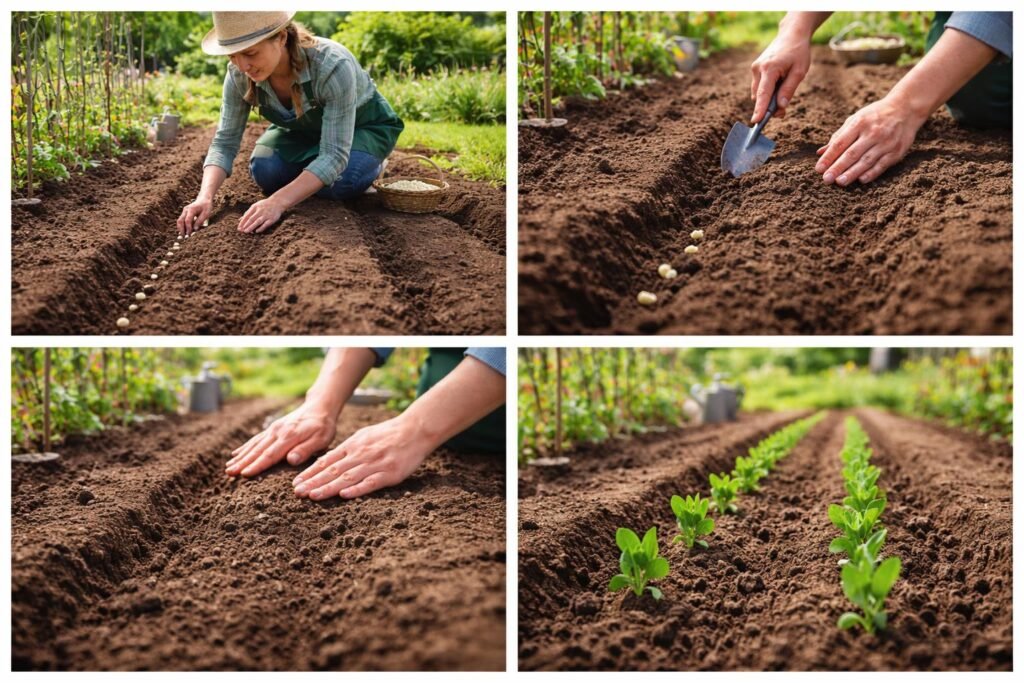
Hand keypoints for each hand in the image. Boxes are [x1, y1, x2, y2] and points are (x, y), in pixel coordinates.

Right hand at [177, 197, 211, 236]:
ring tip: (183, 236)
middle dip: (181, 230)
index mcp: (191, 209)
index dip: (188, 228)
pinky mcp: (185, 213)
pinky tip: (184, 232)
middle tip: (184, 238)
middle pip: (180, 221)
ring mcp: (184, 211)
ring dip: (180, 229)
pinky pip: (181, 220)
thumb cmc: (206, 206)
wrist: (204, 199)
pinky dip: (182, 226)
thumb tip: (195, 229)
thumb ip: (200, 221)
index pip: (187, 220)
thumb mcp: (206, 214)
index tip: (189, 235)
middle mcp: (186, 210)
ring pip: (179, 221)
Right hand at [225, 403, 336, 476]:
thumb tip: (291, 460)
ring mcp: (273, 430)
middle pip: (258, 450)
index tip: (244, 474)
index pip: (270, 454)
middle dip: (243, 463)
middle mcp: (277, 432)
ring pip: (254, 445)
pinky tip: (236, 454)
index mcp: (289, 437)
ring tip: (228, 467)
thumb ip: (306, 449)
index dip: (257, 465)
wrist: (320, 406)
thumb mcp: (321, 439)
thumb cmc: (323, 426)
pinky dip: (245, 447)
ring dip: (241, 457)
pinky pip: (256, 439)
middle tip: (228, 473)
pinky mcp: (273, 428)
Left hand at [238, 197, 285, 233]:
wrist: (277, 202)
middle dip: (245, 225)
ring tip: (246, 231)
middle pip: (251, 219)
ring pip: (257, 221)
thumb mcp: (255, 206)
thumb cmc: (264, 205)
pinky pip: (266, 224)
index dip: (242, 222)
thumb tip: (240, 219)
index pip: (247, 215)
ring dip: (251, 227)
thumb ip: (248, 213)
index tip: (239, 228)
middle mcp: (260, 211)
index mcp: (254, 207)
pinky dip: (261, 228)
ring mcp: (266, 215)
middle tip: (241, 231)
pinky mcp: (272, 219)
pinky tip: (257, 231)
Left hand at [291, 415, 432, 500]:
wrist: (415, 429)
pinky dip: (357, 489)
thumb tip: (327, 461)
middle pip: (333, 470)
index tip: (296, 483)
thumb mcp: (364, 437)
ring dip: (329, 487)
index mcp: (353, 445)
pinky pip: (371, 482)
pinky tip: (344, 495)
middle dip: (313, 482)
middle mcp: (361, 454)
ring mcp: (375, 464)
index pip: (327, 461)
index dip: (310, 473)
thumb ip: (347, 450)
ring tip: (313, 496)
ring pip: (348, 477)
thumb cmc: (388, 434)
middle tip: (297, 492)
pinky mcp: (390, 473)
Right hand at [750, 32, 811, 122]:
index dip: (760, 109)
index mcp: (769, 68)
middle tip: (783, 110)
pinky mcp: (755, 69)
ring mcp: (755, 68)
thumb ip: (788, 90)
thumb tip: (780, 107)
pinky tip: (778, 82)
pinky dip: (767, 91)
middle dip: (768, 106)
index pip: (763, 94)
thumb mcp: (799, 72)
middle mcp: (758, 69)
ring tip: (783, 88)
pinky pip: (758, 87)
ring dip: (768, 98)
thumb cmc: (798, 52)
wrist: (791, 34)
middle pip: (759, 96)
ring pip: (758, 93)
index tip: (755, 121)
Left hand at [815, 94, 924, 186]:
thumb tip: (820, 153)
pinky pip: (882, 164)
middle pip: (852, 153)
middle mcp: (873, 132)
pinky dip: (872, 173)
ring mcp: (886, 142)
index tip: (818, 169)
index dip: (829, 157)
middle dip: (838, 167)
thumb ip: (839, 136)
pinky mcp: (897, 151)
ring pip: (866, 161)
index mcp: (859, 123)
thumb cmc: (874, 116)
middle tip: (826, 179)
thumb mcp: (855, 120)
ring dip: (852, 173)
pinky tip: (861, 180)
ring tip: (840, 182)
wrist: (906, 108)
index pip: (840, 143)